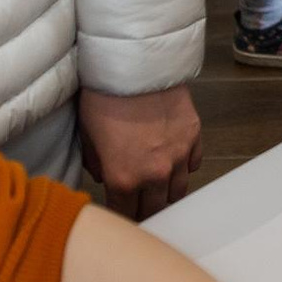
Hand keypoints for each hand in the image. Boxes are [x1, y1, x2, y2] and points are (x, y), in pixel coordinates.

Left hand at [77, 86, 203, 221]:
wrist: (135, 65)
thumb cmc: (105, 97)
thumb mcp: (88, 134)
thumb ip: (96, 163)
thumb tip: (104, 175)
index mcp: (123, 179)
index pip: (124, 214)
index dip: (121, 216)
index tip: (120, 213)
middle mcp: (154, 174)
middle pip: (154, 209)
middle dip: (145, 210)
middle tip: (139, 205)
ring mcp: (178, 156)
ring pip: (178, 191)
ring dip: (166, 192)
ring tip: (158, 187)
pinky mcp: (194, 137)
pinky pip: (192, 164)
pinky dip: (183, 167)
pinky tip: (174, 160)